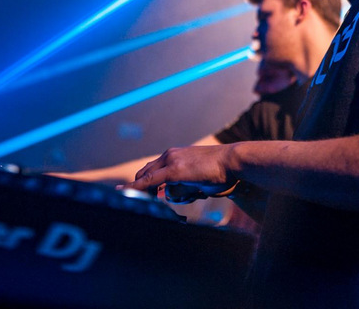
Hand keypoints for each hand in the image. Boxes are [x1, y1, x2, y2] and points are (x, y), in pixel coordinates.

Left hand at [122, 144, 239, 201]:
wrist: (233, 161)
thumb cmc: (221, 171)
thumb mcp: (198, 175)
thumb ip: (185, 182)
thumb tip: (175, 194)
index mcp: (175, 154)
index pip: (152, 168)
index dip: (141, 181)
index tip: (130, 191)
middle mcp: (170, 154)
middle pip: (145, 173)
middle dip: (142, 190)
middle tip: (150, 203)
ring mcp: (171, 161)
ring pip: (151, 182)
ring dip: (163, 195)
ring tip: (192, 193)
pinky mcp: (174, 170)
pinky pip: (149, 181)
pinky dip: (136, 188)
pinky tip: (125, 192)